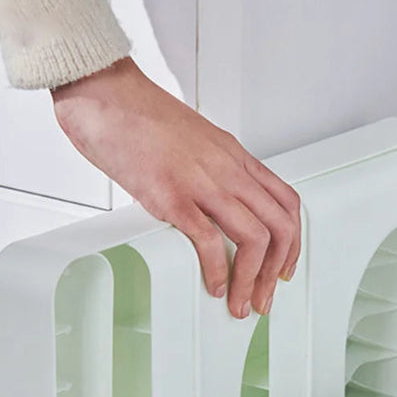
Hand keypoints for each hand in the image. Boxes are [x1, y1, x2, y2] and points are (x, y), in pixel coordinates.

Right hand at [52, 57, 300, 318]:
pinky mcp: (171, 194)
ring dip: (252, 279)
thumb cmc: (137, 115)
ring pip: (254, 237)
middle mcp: (227, 168)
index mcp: (233, 156)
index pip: (285, 202)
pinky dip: (217, 270)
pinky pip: (209, 240)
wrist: (103, 93)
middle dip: (277, 271)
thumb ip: (209, 172)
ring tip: (241, 302)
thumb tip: (210, 206)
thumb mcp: (192, 141)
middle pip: (279, 226)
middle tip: (266, 296)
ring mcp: (201, 181)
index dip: (293, 242)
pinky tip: (213, 284)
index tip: (284, 268)